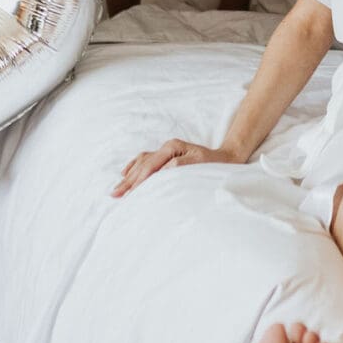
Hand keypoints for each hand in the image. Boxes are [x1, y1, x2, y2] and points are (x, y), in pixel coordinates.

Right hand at [112, 137, 246, 196]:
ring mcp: (166, 150)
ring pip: (141, 161)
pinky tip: (126, 173)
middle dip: (129, 181)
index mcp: (172, 147)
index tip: (129, 194)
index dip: (138, 181)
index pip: (150, 166)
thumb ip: (178, 167)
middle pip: (142, 164)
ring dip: (129, 175)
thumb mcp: (198, 165)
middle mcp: (167, 147)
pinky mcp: (167, 155)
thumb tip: (162, 171)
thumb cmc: (214, 164)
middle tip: (115, 195)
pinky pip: (145, 159)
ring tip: (117, 189)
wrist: (227, 157)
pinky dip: (134, 167)